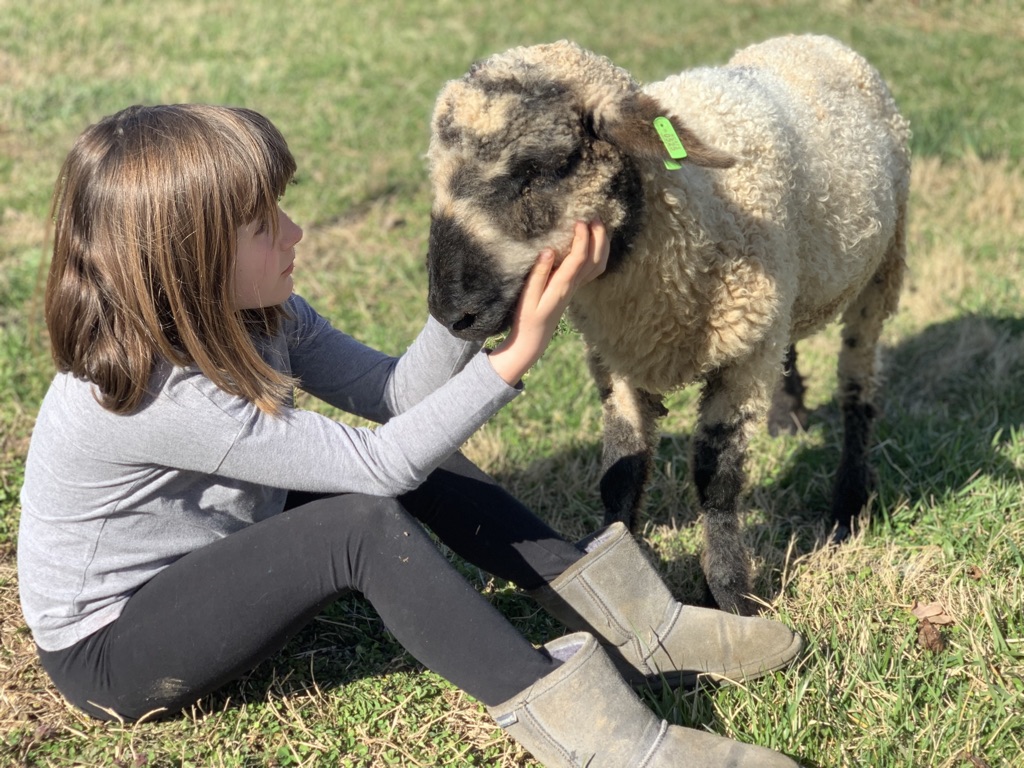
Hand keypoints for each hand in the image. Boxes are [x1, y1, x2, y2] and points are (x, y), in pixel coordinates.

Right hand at [488, 219, 608, 384]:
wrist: (533, 339)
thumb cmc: (526, 317)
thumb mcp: (527, 296)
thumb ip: (538, 274)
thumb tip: (548, 250)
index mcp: (562, 286)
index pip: (579, 258)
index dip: (582, 238)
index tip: (579, 221)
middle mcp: (573, 286)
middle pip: (596, 260)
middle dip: (599, 237)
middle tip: (595, 217)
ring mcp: (576, 288)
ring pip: (599, 265)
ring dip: (603, 245)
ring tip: (598, 226)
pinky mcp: (574, 289)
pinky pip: (594, 270)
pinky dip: (599, 254)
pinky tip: (594, 243)